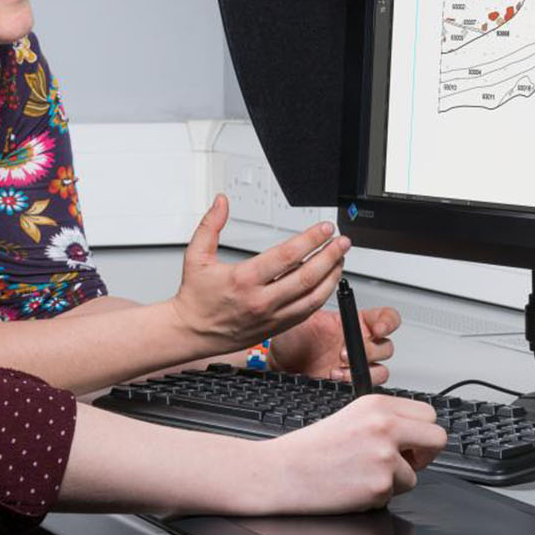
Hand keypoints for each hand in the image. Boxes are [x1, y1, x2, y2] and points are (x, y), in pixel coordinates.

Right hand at [169, 195, 347, 352]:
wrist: (191, 333)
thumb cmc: (195, 297)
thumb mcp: (196, 255)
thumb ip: (210, 225)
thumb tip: (222, 202)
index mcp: (244, 279)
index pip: (287, 256)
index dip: (311, 239)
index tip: (325, 229)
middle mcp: (262, 300)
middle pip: (307, 276)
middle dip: (330, 256)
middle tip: (342, 242)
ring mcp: (272, 316)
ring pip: (313, 297)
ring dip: (332, 276)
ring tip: (340, 259)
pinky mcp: (276, 327)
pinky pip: (307, 311)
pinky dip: (322, 295)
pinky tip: (328, 282)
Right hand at [255, 393, 446, 512]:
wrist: (280, 472)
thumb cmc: (309, 449)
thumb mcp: (350, 417)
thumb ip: (384, 421)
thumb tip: (415, 436)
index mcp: (377, 404)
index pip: (428, 415)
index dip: (421, 432)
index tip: (410, 443)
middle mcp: (385, 425)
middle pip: (437, 438)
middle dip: (425, 454)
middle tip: (404, 462)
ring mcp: (385, 455)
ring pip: (415, 474)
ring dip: (394, 480)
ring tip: (361, 475)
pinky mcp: (380, 484)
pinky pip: (394, 495)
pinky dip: (377, 496)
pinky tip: (353, 486)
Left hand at [270, 304, 400, 384]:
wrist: (279, 363)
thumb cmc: (291, 338)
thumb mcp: (305, 315)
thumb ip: (322, 305)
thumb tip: (328, 293)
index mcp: (355, 323)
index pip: (386, 318)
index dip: (388, 322)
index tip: (378, 329)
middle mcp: (360, 343)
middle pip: (386, 346)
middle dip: (369, 350)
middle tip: (344, 352)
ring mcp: (357, 364)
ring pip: (381, 368)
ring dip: (364, 369)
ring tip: (340, 368)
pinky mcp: (351, 382)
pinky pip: (366, 384)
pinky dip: (355, 382)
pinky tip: (337, 377)